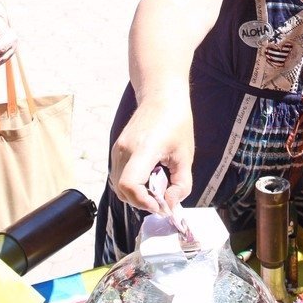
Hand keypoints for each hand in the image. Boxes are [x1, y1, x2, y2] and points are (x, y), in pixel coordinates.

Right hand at [109, 97, 194, 214]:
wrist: (161, 97)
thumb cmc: (176, 123)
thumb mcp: (186, 156)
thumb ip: (181, 185)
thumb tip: (170, 204)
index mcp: (143, 149)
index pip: (129, 185)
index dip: (143, 202)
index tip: (161, 205)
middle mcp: (125, 150)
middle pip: (122, 190)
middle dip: (142, 201)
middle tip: (162, 199)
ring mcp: (118, 149)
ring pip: (119, 185)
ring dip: (137, 193)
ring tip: (158, 185)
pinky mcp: (117, 149)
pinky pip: (119, 175)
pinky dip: (133, 184)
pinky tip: (150, 176)